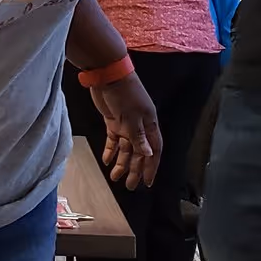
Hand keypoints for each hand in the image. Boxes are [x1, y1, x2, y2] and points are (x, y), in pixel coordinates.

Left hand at [91, 74, 162, 189]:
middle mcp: (140, 126)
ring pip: (126, 148)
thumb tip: (148, 155)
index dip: (151, 167)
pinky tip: (106, 160)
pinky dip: (110, 150)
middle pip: (140, 152)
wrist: (107, 74)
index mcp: (149, 125)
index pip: (154, 151)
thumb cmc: (124, 93)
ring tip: (115, 177)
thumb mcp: (132, 117)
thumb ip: (138, 137)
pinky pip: (113, 140)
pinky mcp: (113, 120)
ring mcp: (126, 123)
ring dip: (121, 163)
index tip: (147, 182)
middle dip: (136, 169)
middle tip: (130, 186)